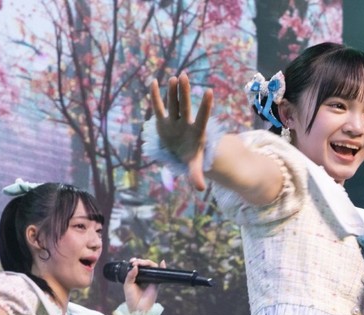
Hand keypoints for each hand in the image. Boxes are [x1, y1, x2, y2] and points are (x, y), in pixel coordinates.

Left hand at [123, 258, 164, 311]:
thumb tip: (135, 266)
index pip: (138, 266)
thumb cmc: (132, 298)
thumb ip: (130, 275)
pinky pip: (160, 274)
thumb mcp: (127, 285)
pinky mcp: (156, 283)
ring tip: (141, 263)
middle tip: (135, 263)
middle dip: (141, 261)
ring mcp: (151, 280)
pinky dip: (163, 267)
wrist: (137, 308)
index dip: (136, 261)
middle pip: (146, 265)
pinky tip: (162, 262)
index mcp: (137, 278)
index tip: (132, 261)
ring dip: (147, 262)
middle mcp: (145, 278)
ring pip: (152, 267)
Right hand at [149, 72, 213, 189]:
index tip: (209, 91)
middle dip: (184, 93)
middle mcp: (185, 122)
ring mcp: (174, 120)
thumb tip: (200, 188)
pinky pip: (158, 107)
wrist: (181, 151)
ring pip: (173, 103)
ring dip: (173, 91)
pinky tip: (154, 82)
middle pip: (185, 106)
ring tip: (175, 77)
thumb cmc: (190, 156)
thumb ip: (196, 174)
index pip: (201, 117)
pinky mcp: (163, 121)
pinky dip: (156, 96)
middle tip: (184, 77)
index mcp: (196, 131)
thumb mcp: (193, 165)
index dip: (205, 106)